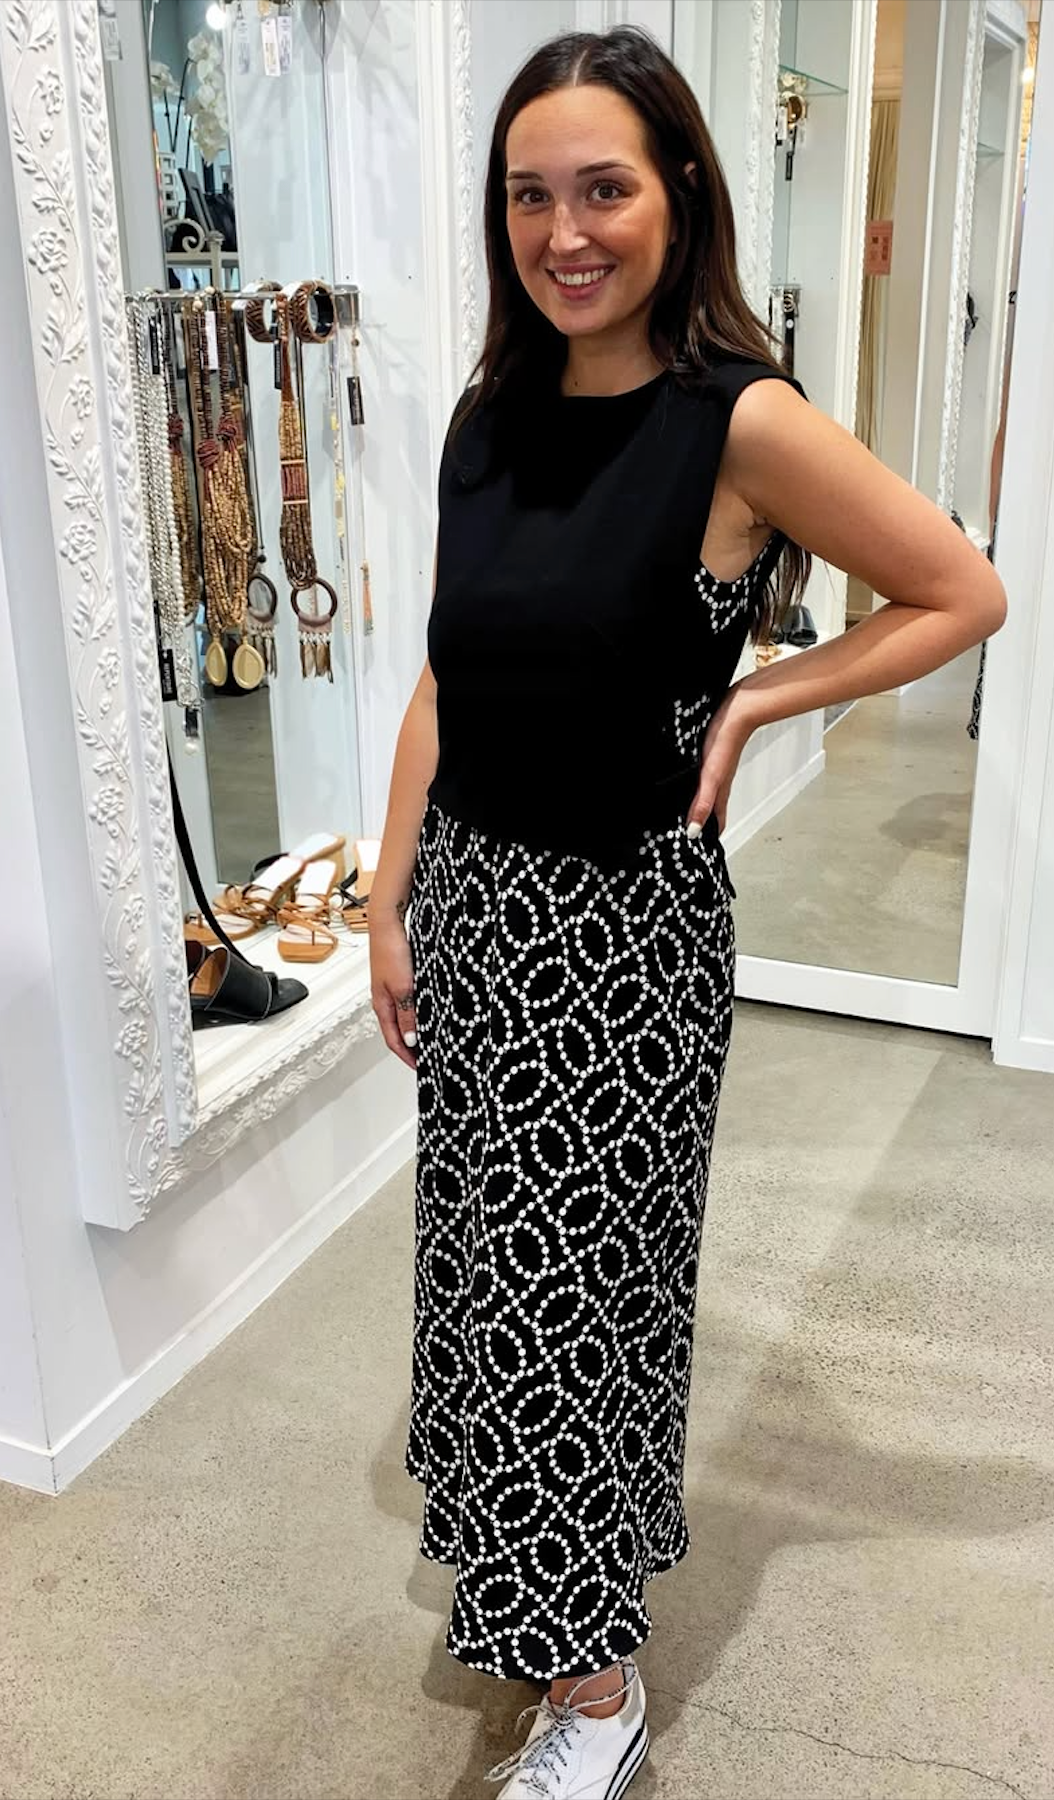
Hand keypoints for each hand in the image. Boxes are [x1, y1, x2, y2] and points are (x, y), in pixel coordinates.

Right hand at [369, 920, 418, 1070]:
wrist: (388, 923)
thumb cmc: (390, 951)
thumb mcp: (403, 988)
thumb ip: (407, 1015)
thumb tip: (411, 1040)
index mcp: (382, 1006)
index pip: (394, 1040)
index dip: (407, 1057)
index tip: (420, 1067)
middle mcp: (384, 999)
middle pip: (397, 1031)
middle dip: (410, 1048)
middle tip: (426, 1058)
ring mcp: (390, 988)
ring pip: (402, 1017)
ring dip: (414, 1030)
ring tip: (428, 1040)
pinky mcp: (398, 977)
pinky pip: (406, 1003)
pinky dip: (415, 1013)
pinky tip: (426, 1012)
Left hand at [687, 685, 755, 834]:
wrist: (739, 708)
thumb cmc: (726, 740)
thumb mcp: (711, 776)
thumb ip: (702, 802)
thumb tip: (693, 830)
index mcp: (718, 791)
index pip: (714, 822)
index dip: (706, 838)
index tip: (696, 853)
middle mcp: (718, 783)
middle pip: (709, 810)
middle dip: (700, 825)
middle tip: (684, 838)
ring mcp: (715, 769)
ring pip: (706, 794)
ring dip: (697, 806)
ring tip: (683, 816)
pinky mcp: (711, 754)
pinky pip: (702, 777)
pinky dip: (695, 787)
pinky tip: (687, 782)